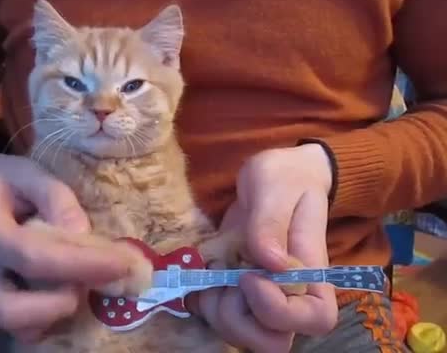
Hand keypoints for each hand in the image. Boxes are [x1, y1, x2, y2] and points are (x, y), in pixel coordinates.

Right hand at [0, 142, 138, 341]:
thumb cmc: (3, 178)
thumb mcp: (31, 173)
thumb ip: (58, 200)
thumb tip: (84, 236)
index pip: (32, 255)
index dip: (80, 264)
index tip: (121, 263)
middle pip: (9, 308)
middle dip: (58, 304)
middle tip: (94, 283)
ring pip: (13, 325)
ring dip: (55, 314)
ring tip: (82, 285)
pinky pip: (19, 326)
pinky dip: (48, 318)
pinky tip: (68, 291)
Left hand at [191, 144, 338, 351]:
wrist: (276, 178)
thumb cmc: (285, 178)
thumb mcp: (274, 185)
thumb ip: (270, 221)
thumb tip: (271, 263)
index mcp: (311, 272)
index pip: (315, 319)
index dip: (279, 311)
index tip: (249, 276)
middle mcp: (288, 294)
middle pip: (273, 341)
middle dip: (238, 318)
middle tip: (226, 278)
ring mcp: (259, 297)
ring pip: (240, 335)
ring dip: (215, 309)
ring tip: (212, 269)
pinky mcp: (235, 292)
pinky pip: (215, 316)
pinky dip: (200, 301)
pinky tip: (200, 271)